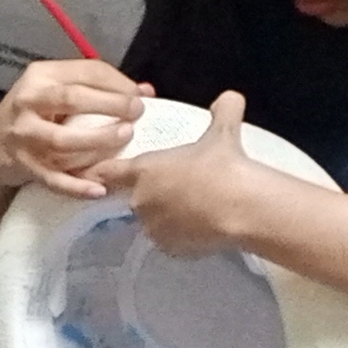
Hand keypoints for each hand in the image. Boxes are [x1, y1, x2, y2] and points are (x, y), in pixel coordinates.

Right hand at [0, 57, 149, 201]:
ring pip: (62, 140)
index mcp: (40, 75)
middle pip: (73, 99)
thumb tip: (146, 91)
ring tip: (125, 138)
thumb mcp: (57, 92)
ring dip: (97, 140)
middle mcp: (27, 101)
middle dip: (111, 105)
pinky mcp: (22, 165)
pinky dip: (76, 186)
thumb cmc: (34, 114)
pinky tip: (99, 189)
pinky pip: (52, 178)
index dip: (119, 83)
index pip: (86, 71)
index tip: (141, 96)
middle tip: (137, 114)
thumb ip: (96, 89)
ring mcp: (22, 135)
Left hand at [103, 91, 270, 258]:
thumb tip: (231, 97)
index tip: (103, 173)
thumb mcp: (224, 132)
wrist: (243, 209)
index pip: (106, 172)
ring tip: (194, 207)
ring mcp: (154, 229)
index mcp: (143, 170)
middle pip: (135, 197)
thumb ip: (224, 111)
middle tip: (179, 186)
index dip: (104, 172)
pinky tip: (200, 226)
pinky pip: (170, 241)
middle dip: (151, 193)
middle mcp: (141, 202)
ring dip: (166, 215)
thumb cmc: (225, 166)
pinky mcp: (170, 250)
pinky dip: (181, 235)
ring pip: (153, 220)